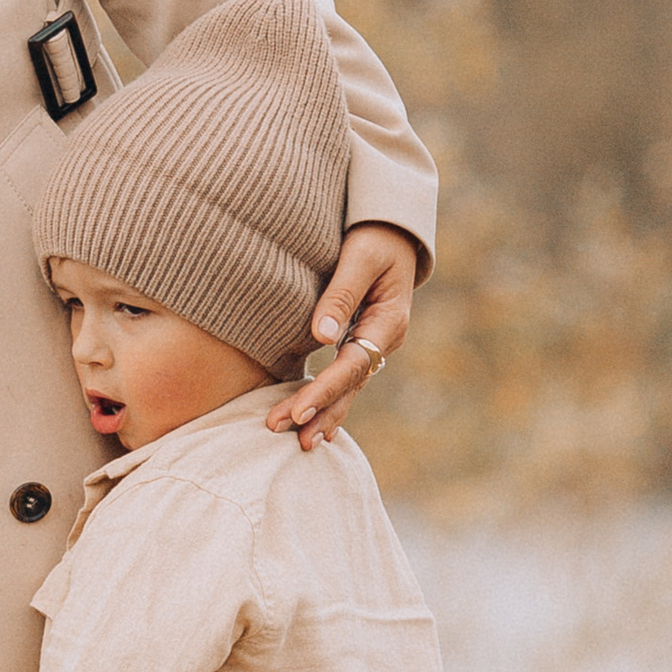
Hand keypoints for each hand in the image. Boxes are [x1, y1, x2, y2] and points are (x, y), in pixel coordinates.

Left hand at [269, 220, 421, 451]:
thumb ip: (341, 294)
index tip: (295, 413)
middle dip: (317, 411)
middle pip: (349, 386)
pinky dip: (329, 400)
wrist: (393, 229)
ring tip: (298, 442)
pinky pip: (344, 378)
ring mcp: (373, 344)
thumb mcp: (360, 257)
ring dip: (323, 413)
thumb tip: (321, 336)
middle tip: (278, 431)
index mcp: (388, 323)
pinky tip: (314, 423)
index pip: (351, 366)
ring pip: (348, 388)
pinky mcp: (360, 341)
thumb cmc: (375, 237)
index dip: (323, 391)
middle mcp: (383, 340)